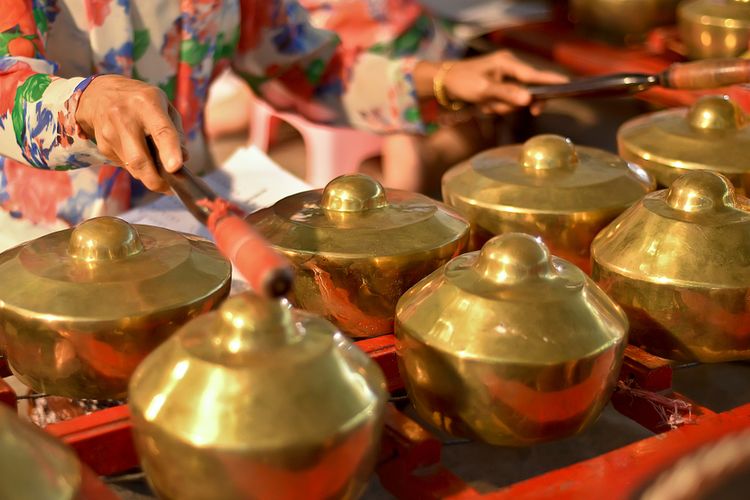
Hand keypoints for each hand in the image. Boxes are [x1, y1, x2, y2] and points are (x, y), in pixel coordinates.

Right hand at [75, 75, 186, 191]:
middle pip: (140, 159)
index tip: (175, 168)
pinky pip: (125, 165)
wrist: (98, 95)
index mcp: (147, 103)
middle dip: (156, 181)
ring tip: (157, 168)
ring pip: (133, 168)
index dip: (169, 151)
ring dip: (149, 175)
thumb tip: (184, 158)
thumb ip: (176, 131)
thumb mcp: (163, 106)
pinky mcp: (103, 146)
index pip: (160, 130)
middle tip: (169, 188)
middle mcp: (125, 117)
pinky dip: (137, 167)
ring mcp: (110, 133)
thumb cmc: (140, 101)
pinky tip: (139, 154)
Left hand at [416, 51, 568, 115]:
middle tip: (492, 106)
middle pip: (524, 93)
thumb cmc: (461, 82)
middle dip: (508, 104)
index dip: (549, 82)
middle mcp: (509, 69)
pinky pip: (504, 104)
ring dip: (498, 107)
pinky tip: (481, 105)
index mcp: (507, 63)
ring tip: (482, 104)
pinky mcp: (499, 89)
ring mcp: (504, 80)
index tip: (567, 86)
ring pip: (513, 102)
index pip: (533, 75)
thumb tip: (529, 100)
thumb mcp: (483, 90)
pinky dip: (494, 108)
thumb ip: (507, 94)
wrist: (443, 84)